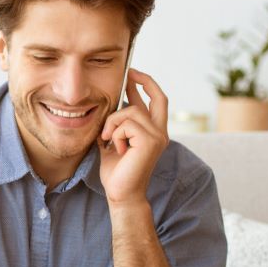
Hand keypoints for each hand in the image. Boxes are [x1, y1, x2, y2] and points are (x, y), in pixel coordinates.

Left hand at [97, 68, 169, 205]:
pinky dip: (114, 134)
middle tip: (129, 72)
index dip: (147, 85)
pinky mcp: (151, 140)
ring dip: (113, 122)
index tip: (133, 74)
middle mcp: (160, 132)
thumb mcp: (113, 142)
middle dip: (144, 82)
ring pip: (132, 111)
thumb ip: (117, 126)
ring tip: (107, 139)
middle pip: (157, 98)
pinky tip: (115, 148)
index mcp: (153, 132)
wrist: (121, 193)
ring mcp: (158, 136)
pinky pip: (126, 124)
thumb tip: (111, 106)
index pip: (156, 102)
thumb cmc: (116, 172)